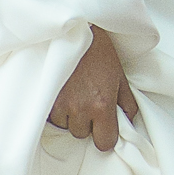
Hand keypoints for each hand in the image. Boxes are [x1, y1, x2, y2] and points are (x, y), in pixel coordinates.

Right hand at [49, 24, 139, 154]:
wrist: (75, 31)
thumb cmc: (98, 51)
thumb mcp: (120, 77)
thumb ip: (126, 104)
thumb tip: (128, 123)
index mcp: (102, 105)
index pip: (105, 143)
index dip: (106, 137)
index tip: (104, 128)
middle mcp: (80, 109)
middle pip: (83, 135)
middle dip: (87, 123)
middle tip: (88, 102)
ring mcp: (60, 105)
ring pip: (65, 126)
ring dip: (70, 116)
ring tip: (74, 94)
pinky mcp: (45, 98)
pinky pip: (50, 117)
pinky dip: (56, 109)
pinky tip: (62, 92)